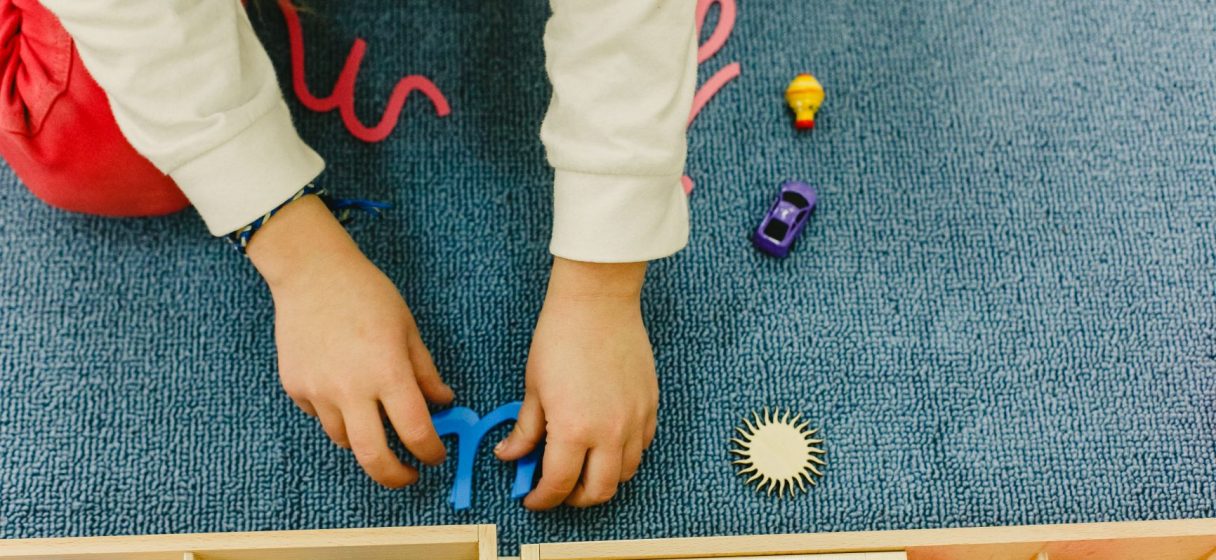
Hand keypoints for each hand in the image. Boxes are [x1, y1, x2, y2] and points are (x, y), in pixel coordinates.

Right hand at [247, 195, 453, 486]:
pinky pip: (320, 416)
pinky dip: (337, 414)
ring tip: (377, 422)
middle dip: (395, 476)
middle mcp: (351, 389)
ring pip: (344, 440)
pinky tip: (344, 390)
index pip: (415, 431)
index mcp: (387, 372)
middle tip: (408, 475)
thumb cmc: (365, 293)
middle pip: (373, 456)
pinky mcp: (295, 387)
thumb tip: (444, 402)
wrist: (311, 273)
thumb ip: (425, 371)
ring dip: (365, 440)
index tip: (436, 454)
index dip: (431, 451)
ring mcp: (318, 391)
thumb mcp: (407, 328)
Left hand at [495, 257, 658, 508]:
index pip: (558, 485)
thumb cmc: (561, 337)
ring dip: (603, 481)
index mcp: (573, 430)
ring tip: (583, 469)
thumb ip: (525, 430)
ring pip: (625, 474)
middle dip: (575, 500)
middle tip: (558, 491)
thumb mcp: (534, 388)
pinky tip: (606, 444)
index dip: (542, 499)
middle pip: (598, 492)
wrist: (597, 303)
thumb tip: (510, 454)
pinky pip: (641, 447)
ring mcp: (634, 420)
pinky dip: (624, 457)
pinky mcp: (650, 406)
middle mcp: (609, 432)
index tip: (532, 497)